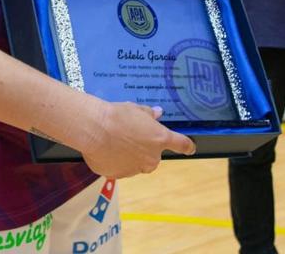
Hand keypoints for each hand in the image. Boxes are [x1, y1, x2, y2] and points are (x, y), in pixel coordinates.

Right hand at [78, 98, 193, 178]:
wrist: (94, 129)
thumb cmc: (117, 115)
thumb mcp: (135, 109)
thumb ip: (148, 115)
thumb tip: (158, 113)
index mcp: (160, 139)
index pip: (181, 144)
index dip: (187, 146)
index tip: (190, 148)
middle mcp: (151, 158)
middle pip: (153, 157)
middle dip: (144, 149)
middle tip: (130, 136)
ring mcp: (135, 169)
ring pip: (135, 163)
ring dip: (128, 156)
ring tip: (112, 141)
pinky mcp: (117, 175)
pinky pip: (118, 169)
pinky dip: (114, 162)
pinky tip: (103, 150)